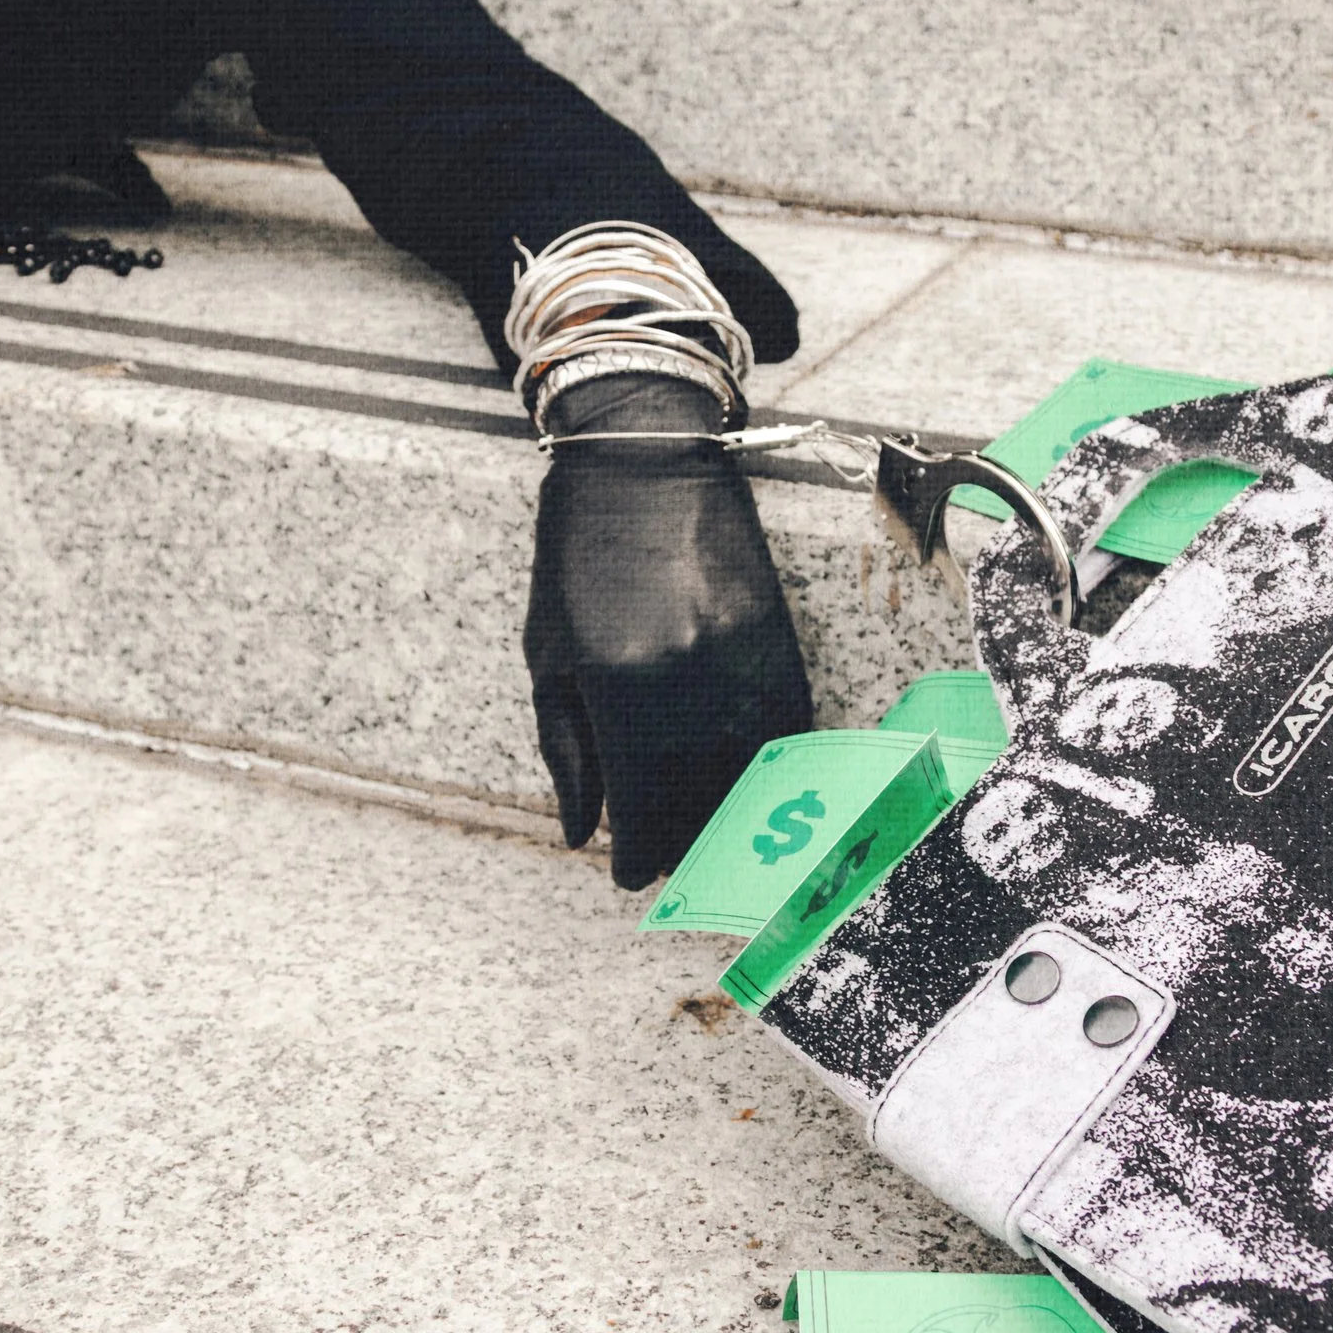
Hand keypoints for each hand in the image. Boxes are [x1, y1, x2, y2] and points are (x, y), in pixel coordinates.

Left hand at [524, 371, 812, 892]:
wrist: (643, 457)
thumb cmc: (577, 553)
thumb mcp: (549, 654)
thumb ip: (567, 749)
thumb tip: (581, 831)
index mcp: (621, 689)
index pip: (642, 809)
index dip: (638, 857)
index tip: (629, 874)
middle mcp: (690, 683)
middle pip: (699, 803)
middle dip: (682, 843)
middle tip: (665, 858)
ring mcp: (743, 661)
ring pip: (747, 774)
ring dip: (725, 811)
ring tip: (702, 825)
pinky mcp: (779, 638)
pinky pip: (783, 729)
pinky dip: (762, 764)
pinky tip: (740, 775)